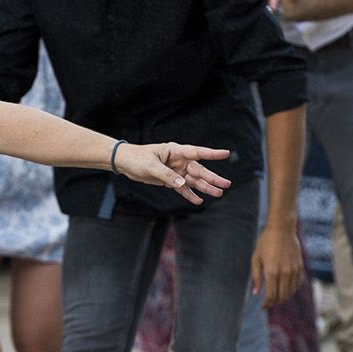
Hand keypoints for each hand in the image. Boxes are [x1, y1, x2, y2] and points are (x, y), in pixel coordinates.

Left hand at [113, 142, 232, 204]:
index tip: (226, 153)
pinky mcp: (170, 180)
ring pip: (193, 180)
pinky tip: (199, 200)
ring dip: (205, 187)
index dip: (211, 153)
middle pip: (199, 170)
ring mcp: (176, 170)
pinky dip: (190, 195)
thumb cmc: (137, 159)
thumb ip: (167, 175)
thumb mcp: (151, 166)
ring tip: (219, 194)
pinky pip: (183, 188)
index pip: (197, 152)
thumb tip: (182, 184)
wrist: (126, 163)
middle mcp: (179, 160)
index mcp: (175, 151)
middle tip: (226, 184)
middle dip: (212, 178)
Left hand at [250, 221, 304, 308]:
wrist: (282, 229)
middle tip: (268, 303)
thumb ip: (256, 277)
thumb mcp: (256, 258)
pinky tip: (286, 290)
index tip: (263, 306)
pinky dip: (292, 290)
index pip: (271, 295)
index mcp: (272, 271)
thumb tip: (256, 293)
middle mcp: (284, 273)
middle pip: (282, 296)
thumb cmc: (266, 242)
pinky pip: (297, 284)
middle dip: (274, 302)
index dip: (267, 304)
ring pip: (291, 292)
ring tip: (277, 298)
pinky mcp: (300, 267)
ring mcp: (294, 270)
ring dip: (283, 297)